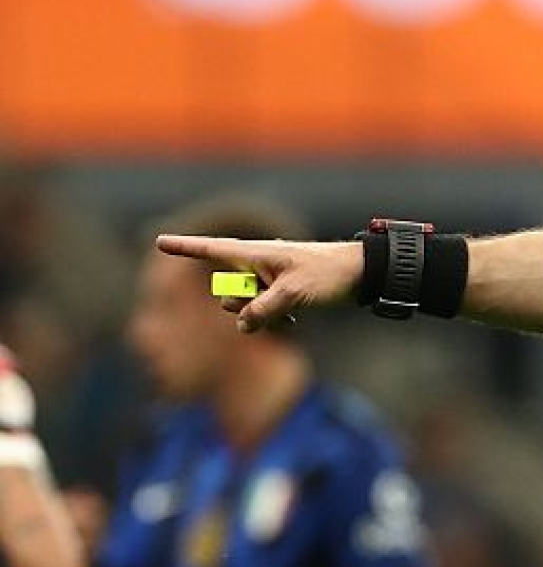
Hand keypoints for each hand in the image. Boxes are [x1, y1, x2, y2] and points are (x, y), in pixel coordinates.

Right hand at [156, 235, 363, 332]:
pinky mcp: (279, 293)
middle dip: (242, 303)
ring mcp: (267, 279)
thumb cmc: (328, 274)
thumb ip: (262, 310)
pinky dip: (272, 319)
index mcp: (256, 253)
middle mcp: (257, 264)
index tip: (158, 241)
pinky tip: (294, 319)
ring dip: (260, 314)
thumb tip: (242, 325)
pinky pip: (260, 313)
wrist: (361, 275)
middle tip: (275, 299)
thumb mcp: (294, 293)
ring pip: (243, 306)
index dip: (185, 247)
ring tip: (289, 308)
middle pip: (227, 291)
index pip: (212, 249)